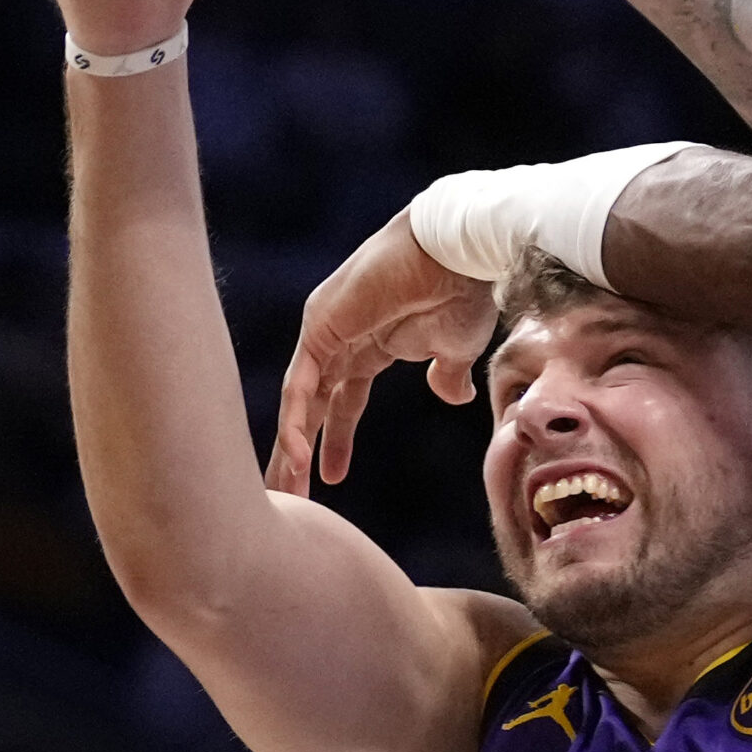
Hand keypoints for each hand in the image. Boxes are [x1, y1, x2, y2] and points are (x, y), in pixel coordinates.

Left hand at [266, 210, 500, 493]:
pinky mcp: (320, 326)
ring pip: (300, 399)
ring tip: (288, 489)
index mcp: (374, 346)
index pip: (345, 402)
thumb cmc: (463, 293)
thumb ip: (449, 373)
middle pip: (312, 405)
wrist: (460, 255)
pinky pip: (301, 383)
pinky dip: (294, 419)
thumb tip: (453, 394)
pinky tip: (294, 454)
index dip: (336, 440)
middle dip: (299, 451)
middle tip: (288, 495)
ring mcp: (327, 332)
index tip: (331, 479)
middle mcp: (343, 340)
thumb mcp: (457, 348)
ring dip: (291, 446)